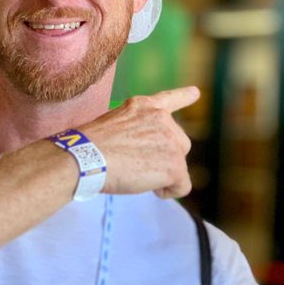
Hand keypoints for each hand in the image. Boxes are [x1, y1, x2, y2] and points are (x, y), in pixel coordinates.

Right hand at [81, 86, 198, 198]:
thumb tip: (139, 148)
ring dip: (163, 174)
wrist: (88, 157)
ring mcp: (172, 142)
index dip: (184, 96)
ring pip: (179, 165)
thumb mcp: (114, 123)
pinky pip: (182, 186)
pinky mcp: (175, 165)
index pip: (170, 98)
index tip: (195, 92)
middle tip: (137, 164)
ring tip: (137, 175)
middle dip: (164, 157)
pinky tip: (152, 189)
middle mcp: (163, 119)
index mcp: (145, 107)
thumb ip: (135, 128)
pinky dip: (168, 191)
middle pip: (179, 143)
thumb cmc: (91, 146)